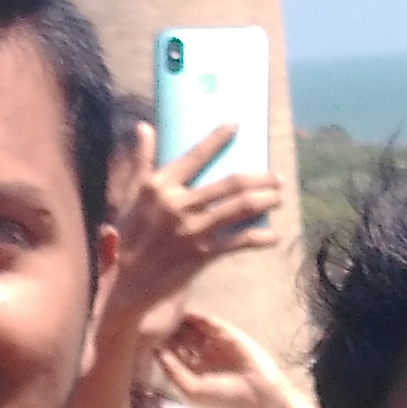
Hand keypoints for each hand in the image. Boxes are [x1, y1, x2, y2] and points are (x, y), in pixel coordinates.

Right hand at [109, 127, 283, 328]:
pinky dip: (260, 238)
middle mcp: (177, 205)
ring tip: (279, 198)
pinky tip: (274, 236)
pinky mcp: (201, 254)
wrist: (127, 282)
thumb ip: (141, 160)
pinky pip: (238, 242)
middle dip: (260, 179)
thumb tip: (144, 127)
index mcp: (159, 187)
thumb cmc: (130, 235)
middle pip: (230, 184)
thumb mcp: (131, 195)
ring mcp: (192, 230)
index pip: (194, 156)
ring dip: (265, 201)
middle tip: (277, 178)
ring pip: (239, 208)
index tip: (236, 125)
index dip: (217, 139)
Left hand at [158, 306, 318, 407]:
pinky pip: (208, 322)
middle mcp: (203, 356)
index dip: (158, 347)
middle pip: (179, 339)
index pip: (172, 355)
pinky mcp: (226, 333)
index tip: (142, 338)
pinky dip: (194, 317)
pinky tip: (180, 312)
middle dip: (166, 332)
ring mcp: (214, 343)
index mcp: (194, 371)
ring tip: (161, 314)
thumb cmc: (223, 396)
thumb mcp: (191, 389)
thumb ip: (172, 371)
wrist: (257, 393)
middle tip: (149, 322)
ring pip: (192, 328)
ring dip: (178, 322)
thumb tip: (157, 351)